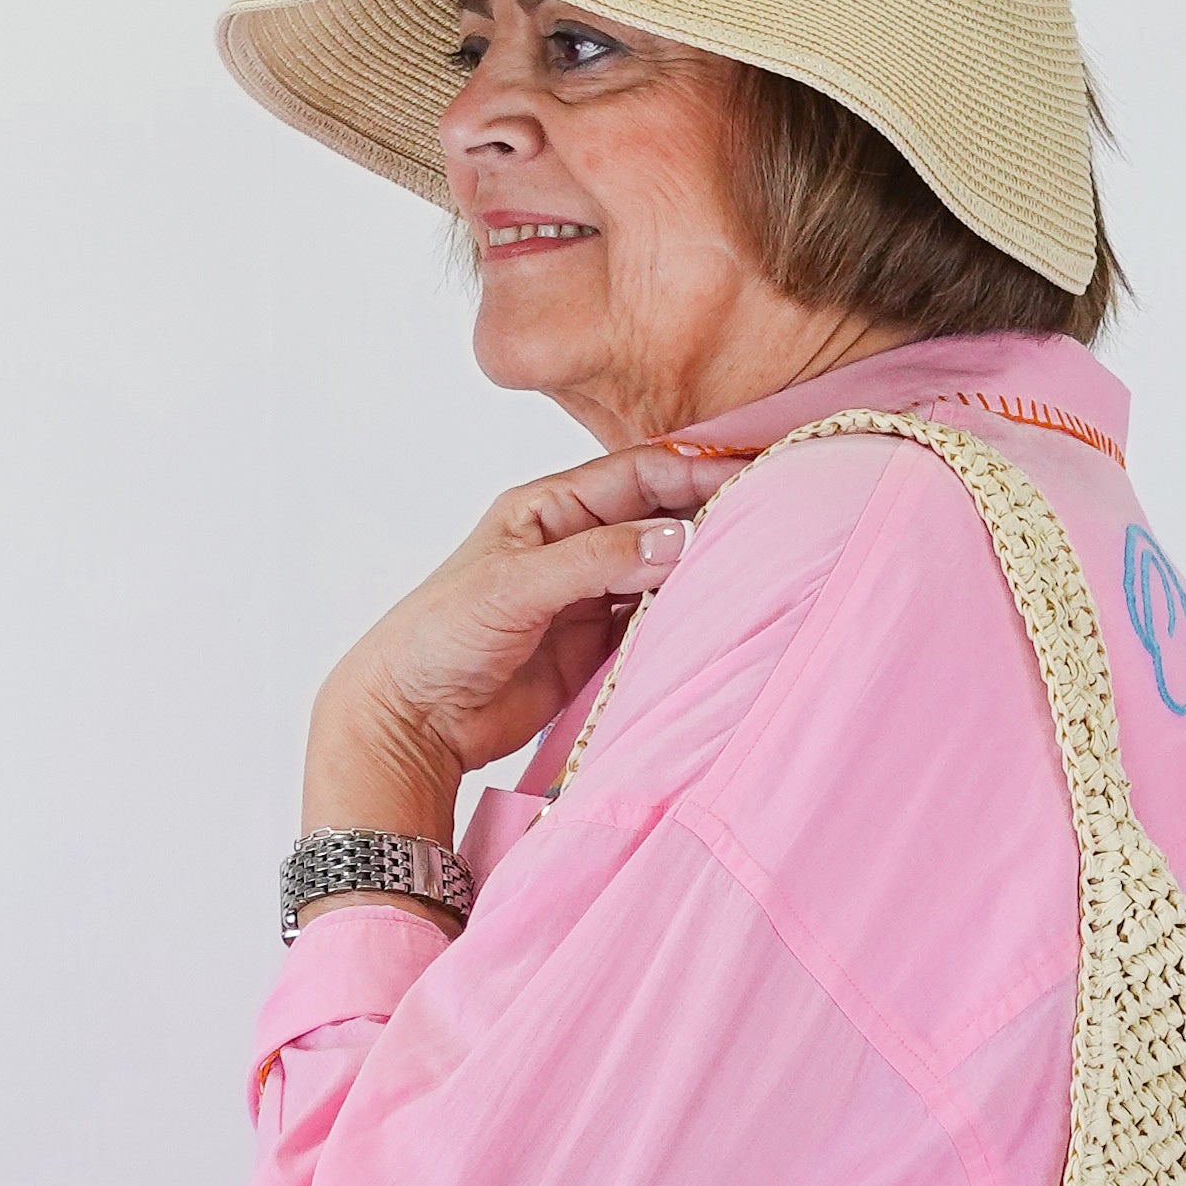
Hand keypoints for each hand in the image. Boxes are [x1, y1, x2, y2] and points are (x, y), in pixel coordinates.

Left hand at [298, 441, 729, 856]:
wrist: (412, 718)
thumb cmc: (437, 638)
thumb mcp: (513, 587)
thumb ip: (595, 561)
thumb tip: (677, 539)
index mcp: (548, 508)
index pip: (637, 474)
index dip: (694, 467)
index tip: (749, 471)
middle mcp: (574, 543)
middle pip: (659, 514)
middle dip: (711, 509)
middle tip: (773, 511)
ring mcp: (590, 595)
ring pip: (664, 567)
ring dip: (705, 564)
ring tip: (761, 560)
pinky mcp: (598, 644)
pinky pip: (657, 619)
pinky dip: (688, 613)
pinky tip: (722, 609)